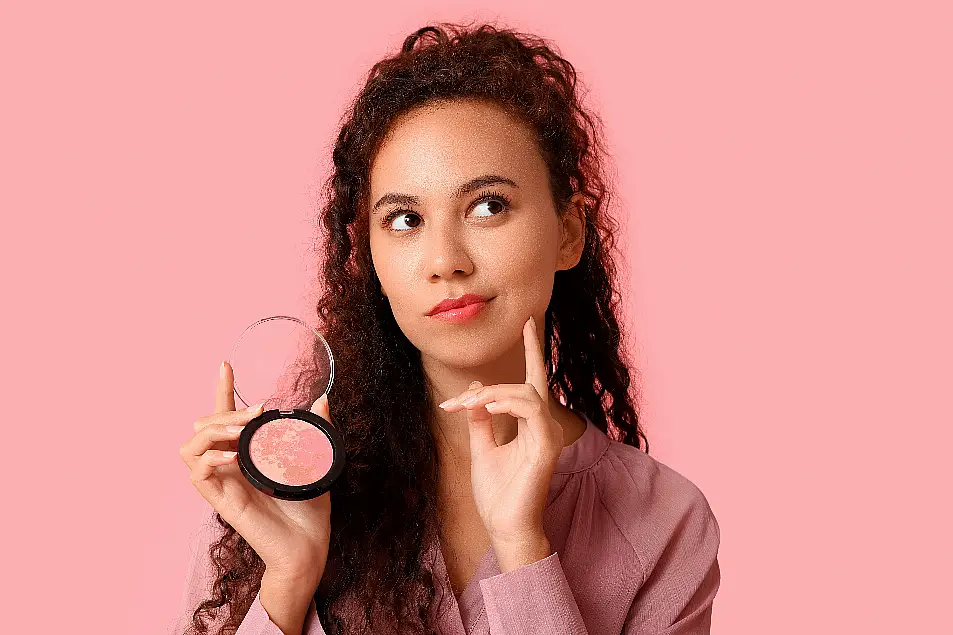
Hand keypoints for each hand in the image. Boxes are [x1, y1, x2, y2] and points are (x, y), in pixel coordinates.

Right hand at [179, 361, 332, 585]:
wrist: (308, 547)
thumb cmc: (308, 511)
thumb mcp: (315, 461)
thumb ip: (316, 430)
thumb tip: (322, 399)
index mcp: (245, 455)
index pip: (224, 417)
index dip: (222, 390)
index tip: (226, 364)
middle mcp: (229, 466)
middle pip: (202, 426)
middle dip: (223, 410)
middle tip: (256, 412)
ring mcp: (222, 483)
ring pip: (189, 447)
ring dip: (212, 431)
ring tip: (241, 431)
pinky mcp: (221, 501)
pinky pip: (197, 473)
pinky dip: (209, 457)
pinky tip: (232, 454)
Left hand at [438, 316, 562, 555]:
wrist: (504, 525)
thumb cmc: (497, 493)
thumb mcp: (481, 448)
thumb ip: (480, 419)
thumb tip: (475, 390)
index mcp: (531, 424)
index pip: (534, 380)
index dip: (533, 350)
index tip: (528, 322)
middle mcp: (544, 425)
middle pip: (529, 382)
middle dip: (494, 383)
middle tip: (457, 401)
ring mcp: (549, 435)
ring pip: (527, 392)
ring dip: (492, 394)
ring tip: (465, 407)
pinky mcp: (547, 446)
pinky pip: (531, 409)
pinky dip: (507, 403)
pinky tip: (487, 409)